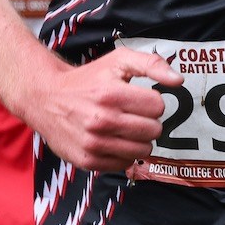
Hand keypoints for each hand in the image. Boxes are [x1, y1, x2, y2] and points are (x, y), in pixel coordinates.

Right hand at [20, 48, 182, 171]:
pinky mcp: (87, 160)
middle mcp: (102, 120)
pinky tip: (112, 140)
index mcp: (111, 94)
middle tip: (133, 115)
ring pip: (143, 150)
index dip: (152, 102)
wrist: (46, 98)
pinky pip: (124, 163)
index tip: (139, 99)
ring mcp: (94, 143)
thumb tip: (178, 80)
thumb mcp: (118, 61)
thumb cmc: (88, 79)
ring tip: (125, 128)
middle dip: (148, 121)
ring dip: (139, 139)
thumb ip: (151, 64)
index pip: (158, 106)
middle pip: (153, 130)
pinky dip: (124, 153)